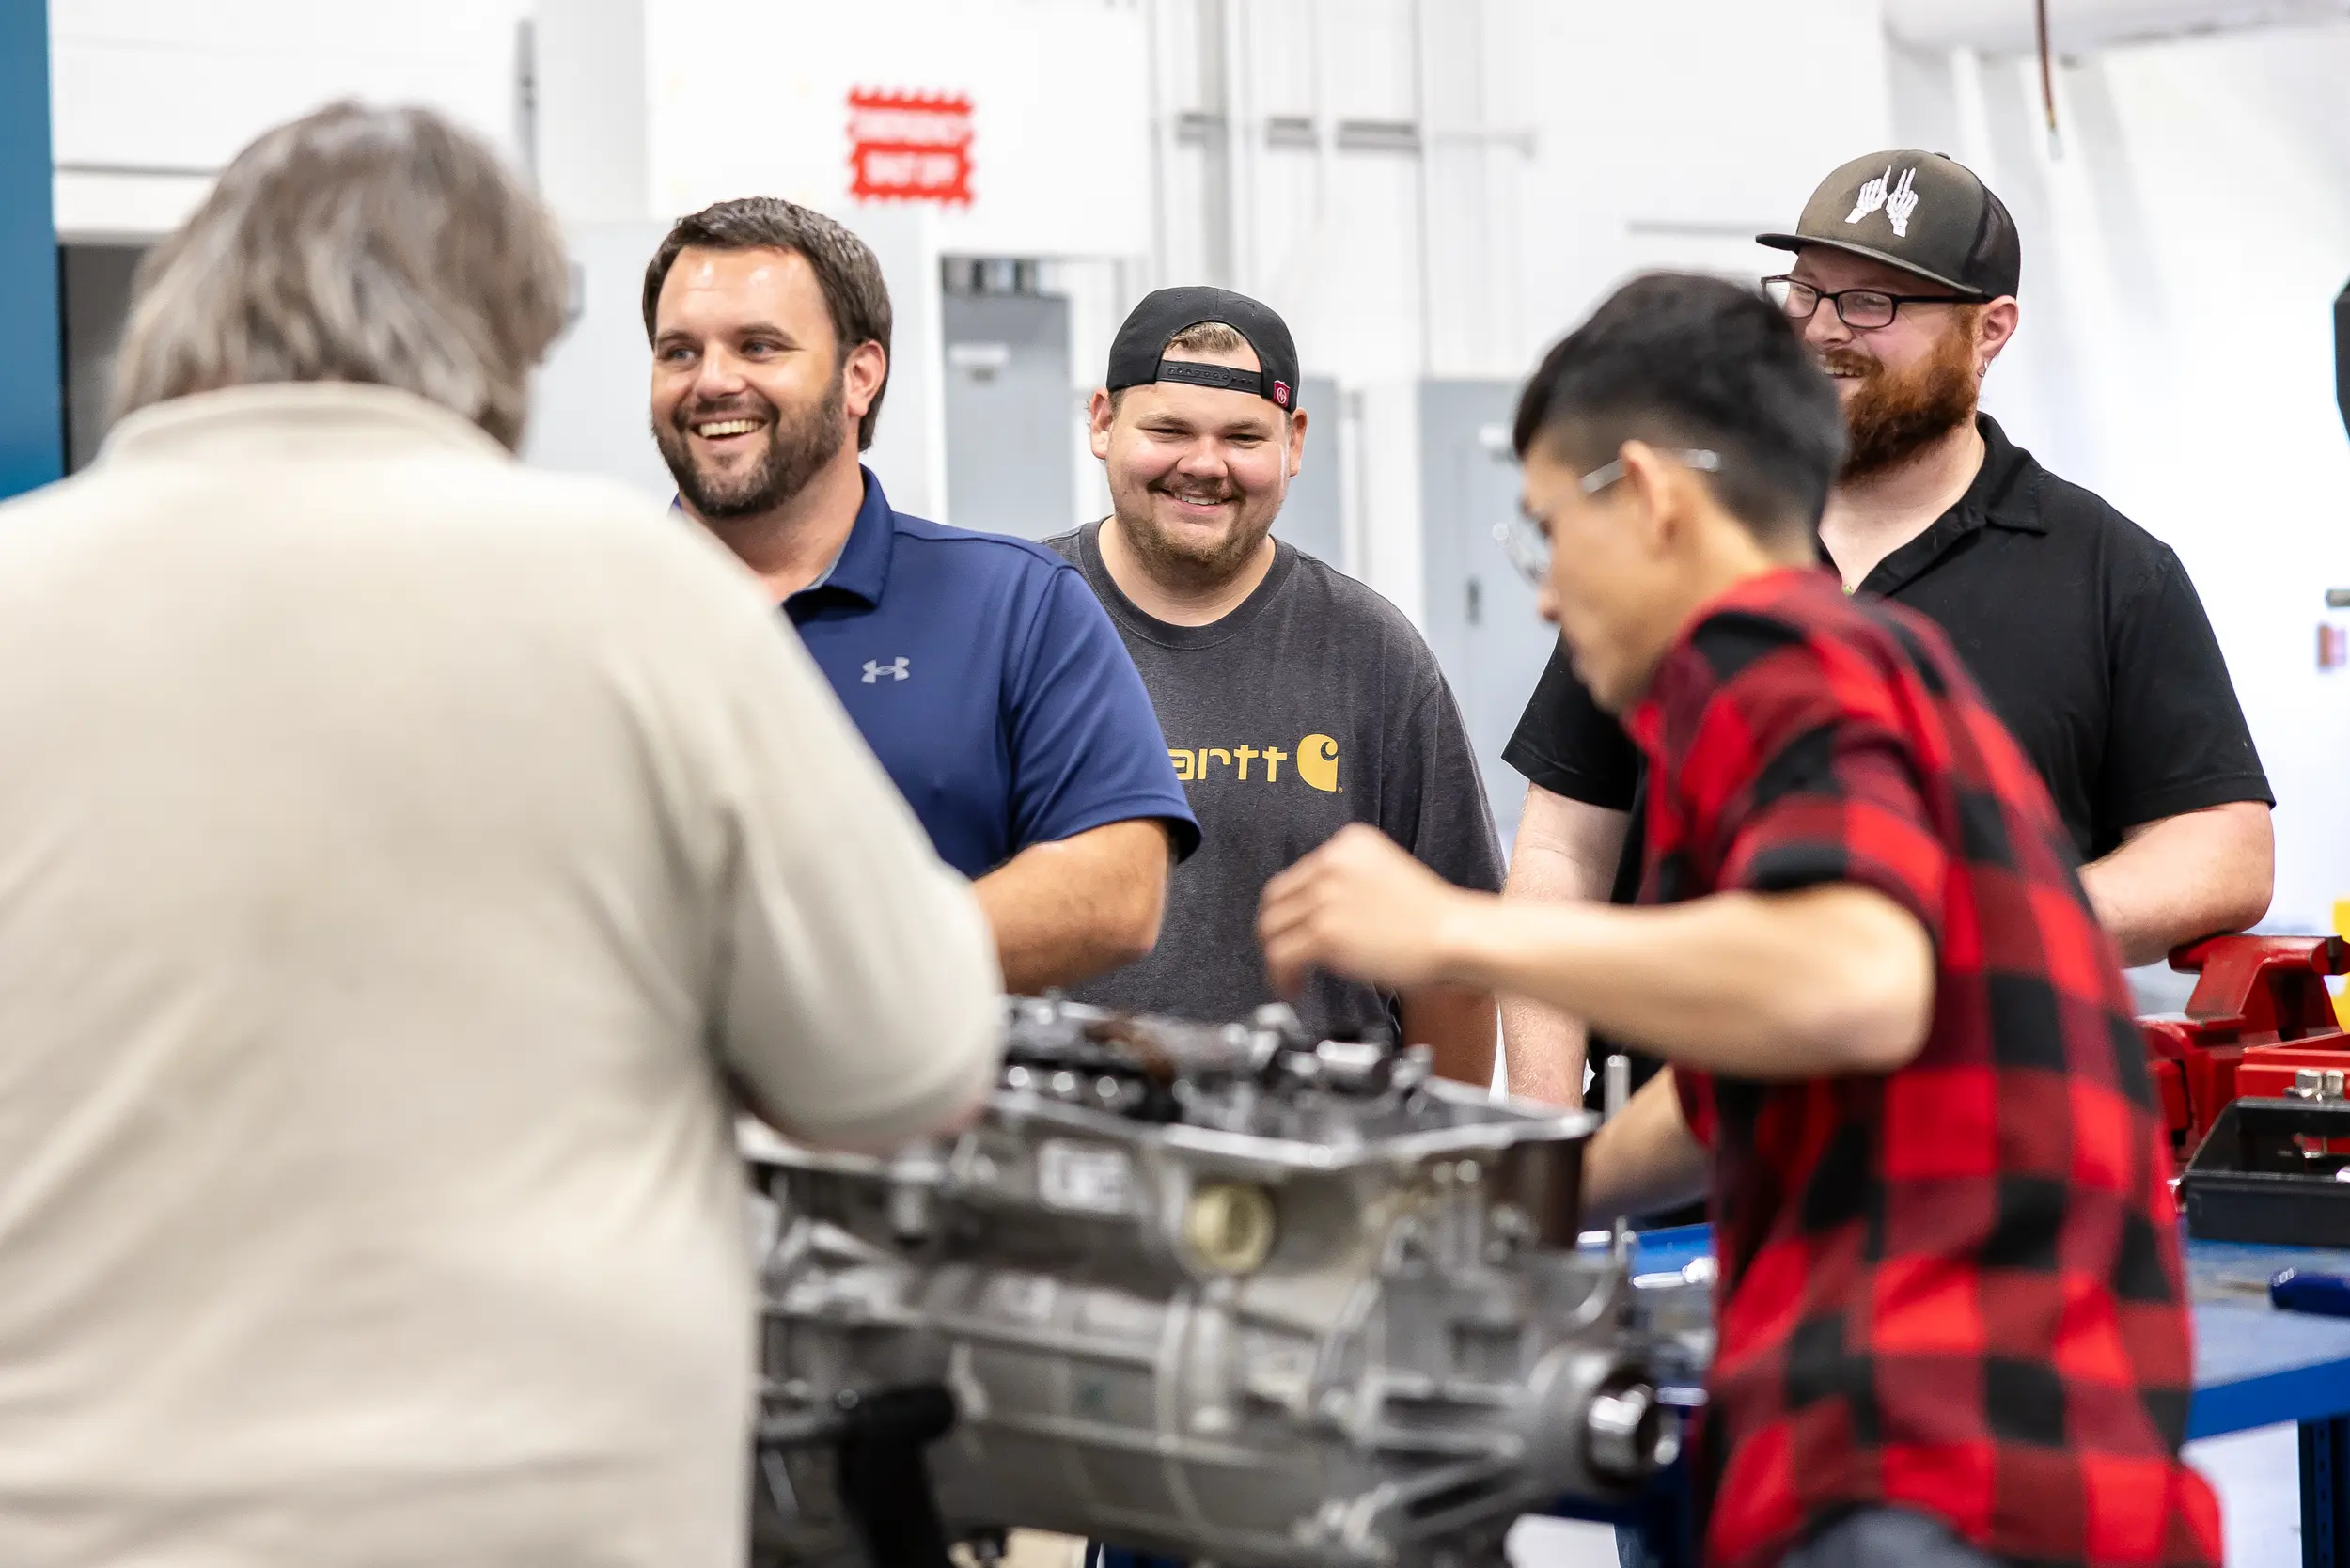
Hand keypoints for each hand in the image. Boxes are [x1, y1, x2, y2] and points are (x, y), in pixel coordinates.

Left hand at [1258, 824, 1476, 997]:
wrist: (1457, 935)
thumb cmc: (1433, 917)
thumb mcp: (1386, 874)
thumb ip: (1348, 881)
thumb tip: (1316, 909)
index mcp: (1349, 843)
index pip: (1297, 876)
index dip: (1292, 909)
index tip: (1297, 929)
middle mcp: (1332, 863)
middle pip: (1276, 899)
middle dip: (1277, 931)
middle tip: (1285, 954)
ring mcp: (1326, 897)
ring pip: (1272, 929)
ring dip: (1276, 956)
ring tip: (1290, 976)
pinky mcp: (1326, 932)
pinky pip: (1281, 955)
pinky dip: (1281, 976)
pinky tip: (1294, 986)